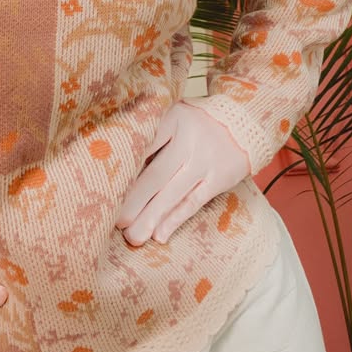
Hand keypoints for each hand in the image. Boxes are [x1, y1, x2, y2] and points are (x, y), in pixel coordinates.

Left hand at [115, 101, 249, 246]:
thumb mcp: (174, 114)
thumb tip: (120, 167)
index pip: (144, 145)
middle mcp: (189, 140)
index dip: (124, 168)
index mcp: (173, 118)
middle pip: (157, 174)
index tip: (106, 188)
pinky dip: (176, 219)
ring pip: (174, 193)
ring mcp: (205, 161)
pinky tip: (160, 234)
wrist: (245, 119)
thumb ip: (152, 135)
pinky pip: (194, 202)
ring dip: (152, 217)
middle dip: (135, 200)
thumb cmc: (197, 120)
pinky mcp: (219, 179)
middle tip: (116, 222)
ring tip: (133, 236)